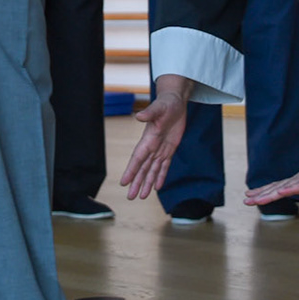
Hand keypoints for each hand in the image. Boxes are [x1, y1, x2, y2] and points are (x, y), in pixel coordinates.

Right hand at [121, 81, 190, 199]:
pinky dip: (161, 176)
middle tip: (130, 197)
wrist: (175, 102)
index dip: (131, 170)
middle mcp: (152, 147)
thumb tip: (139, 116)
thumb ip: (150, 113)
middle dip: (137, 182)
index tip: (124, 182)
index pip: (138, 158)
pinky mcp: (169, 149)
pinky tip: (157, 187)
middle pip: (143, 168)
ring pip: (152, 170)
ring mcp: (160, 149)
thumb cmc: (166, 103)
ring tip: (141, 196)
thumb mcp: (159, 107)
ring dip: (147, 183)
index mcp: (148, 139)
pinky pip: (164, 166)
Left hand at [245, 143, 298, 209]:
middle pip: (275, 188)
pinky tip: (279, 193)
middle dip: (260, 195)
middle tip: (246, 200)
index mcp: (298, 183)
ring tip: (255, 199)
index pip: (278, 189)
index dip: (265, 193)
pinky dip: (288, 189)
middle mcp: (296, 180)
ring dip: (268, 194)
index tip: (252, 197)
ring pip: (282, 188)